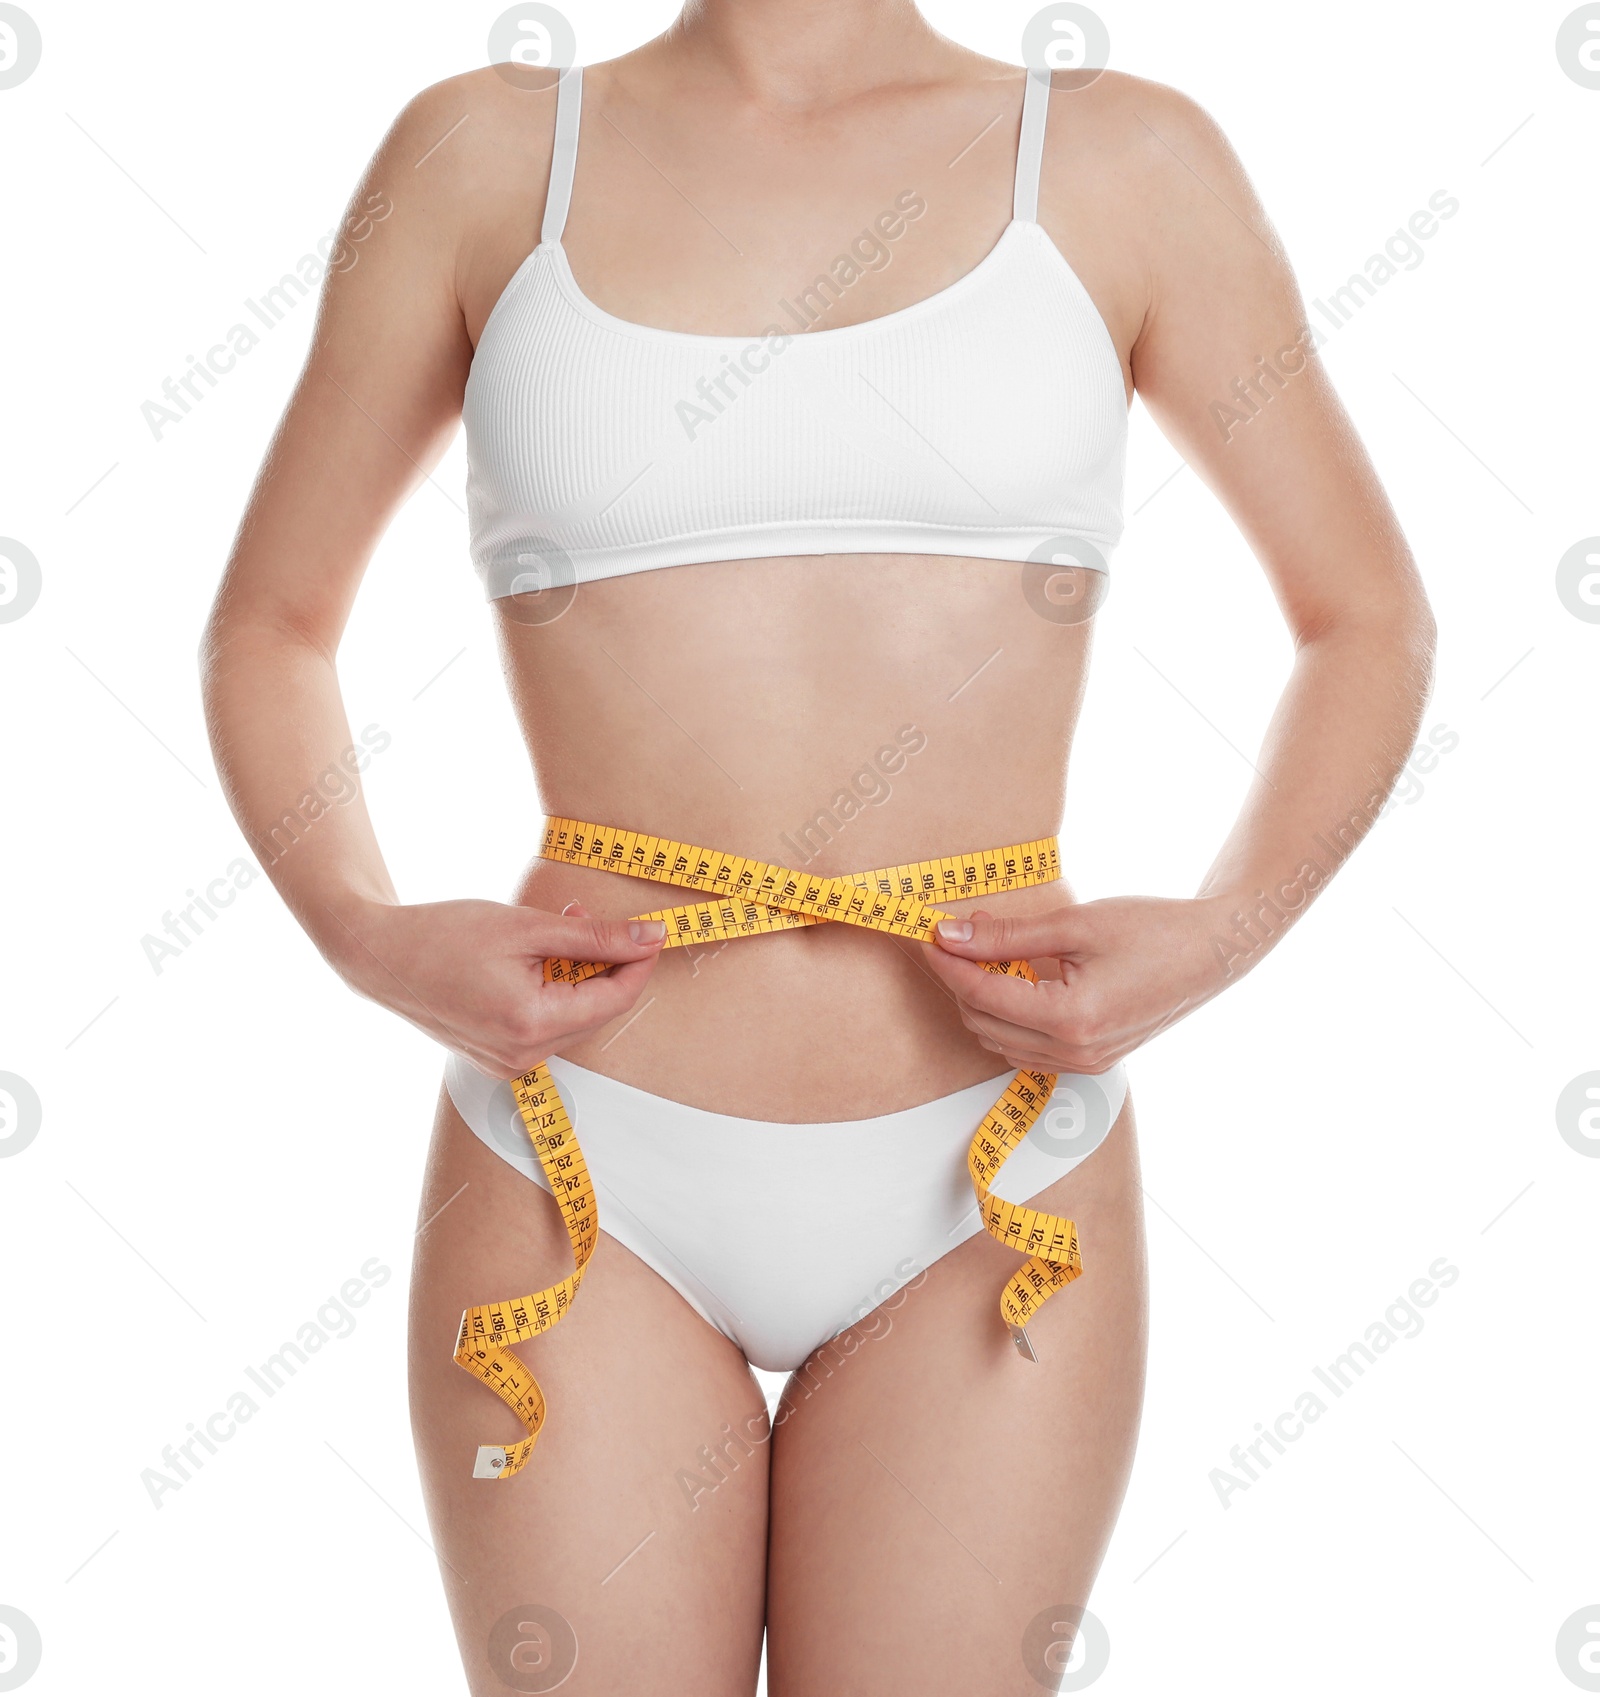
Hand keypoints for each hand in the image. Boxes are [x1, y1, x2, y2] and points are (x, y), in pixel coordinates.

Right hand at [327, 895, 665, 1077]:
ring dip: (576, 977)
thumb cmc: (445, 934)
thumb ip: (595, 937)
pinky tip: (532, 959)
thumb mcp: (527, 927)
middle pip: (598, 1011)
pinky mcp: (497, 1059)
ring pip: (574, 1018)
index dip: (639, 962)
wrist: (378, 956)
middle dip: (604, 965)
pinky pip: (547, 1026)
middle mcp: (522, 1056)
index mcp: (531, 1024)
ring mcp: (508, 1064)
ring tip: (550, 932)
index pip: (615, 999)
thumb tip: (651, 937)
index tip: (653, 930)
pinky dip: (552, 992)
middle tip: (584, 917)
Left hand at [919, 896, 1233, 1074]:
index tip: (928, 933)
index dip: (947, 962)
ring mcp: (1085, 1063)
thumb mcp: (1074, 924)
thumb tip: (951, 934)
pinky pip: (1027, 1048)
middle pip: (983, 1022)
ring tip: (986, 952)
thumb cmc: (1153, 931)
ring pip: (999, 1040)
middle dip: (960, 980)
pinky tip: (1014, 979)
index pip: (981, 995)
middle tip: (956, 935)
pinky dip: (1008, 1017)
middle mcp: (1075, 1052)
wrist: (1212, 952)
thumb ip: (1006, 935)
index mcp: (1070, 1019)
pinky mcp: (1091, 1060)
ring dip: (981, 1000)